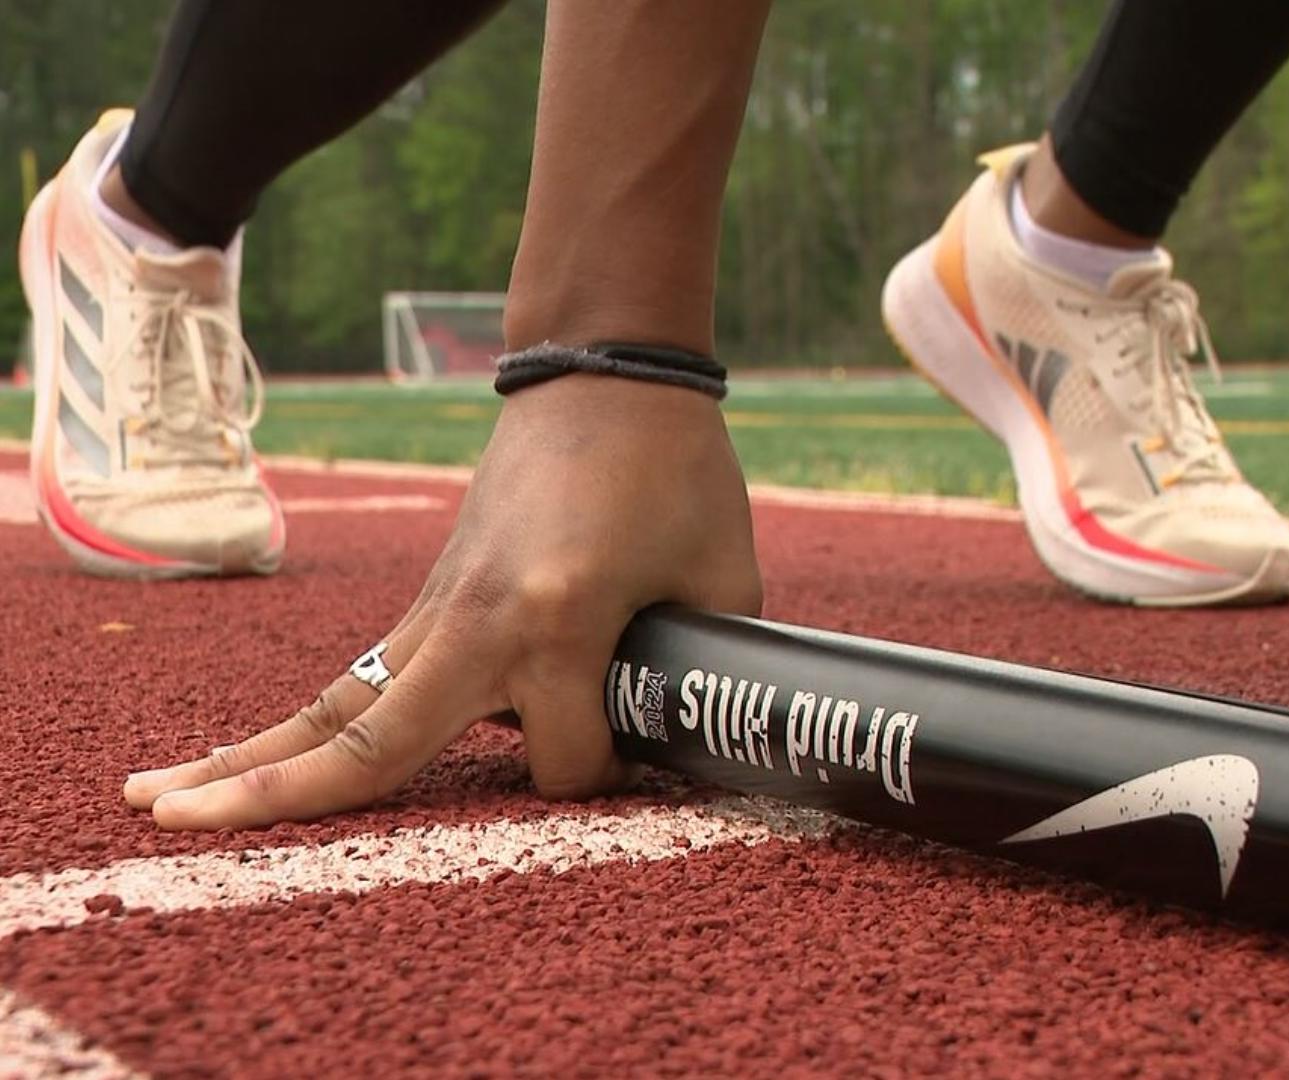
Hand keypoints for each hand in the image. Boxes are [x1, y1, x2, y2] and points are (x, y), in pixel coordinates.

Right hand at [124, 375, 761, 829]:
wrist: (607, 372)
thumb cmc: (674, 469)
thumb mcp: (723, 577)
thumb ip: (704, 670)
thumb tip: (687, 735)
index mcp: (557, 619)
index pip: (566, 762)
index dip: (610, 771)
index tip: (647, 738)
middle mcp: (477, 621)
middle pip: (371, 741)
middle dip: (280, 797)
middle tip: (179, 830)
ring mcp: (439, 607)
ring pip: (333, 707)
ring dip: (248, 758)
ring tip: (154, 802)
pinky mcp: (429, 599)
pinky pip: (356, 678)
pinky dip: (300, 724)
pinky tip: (242, 755)